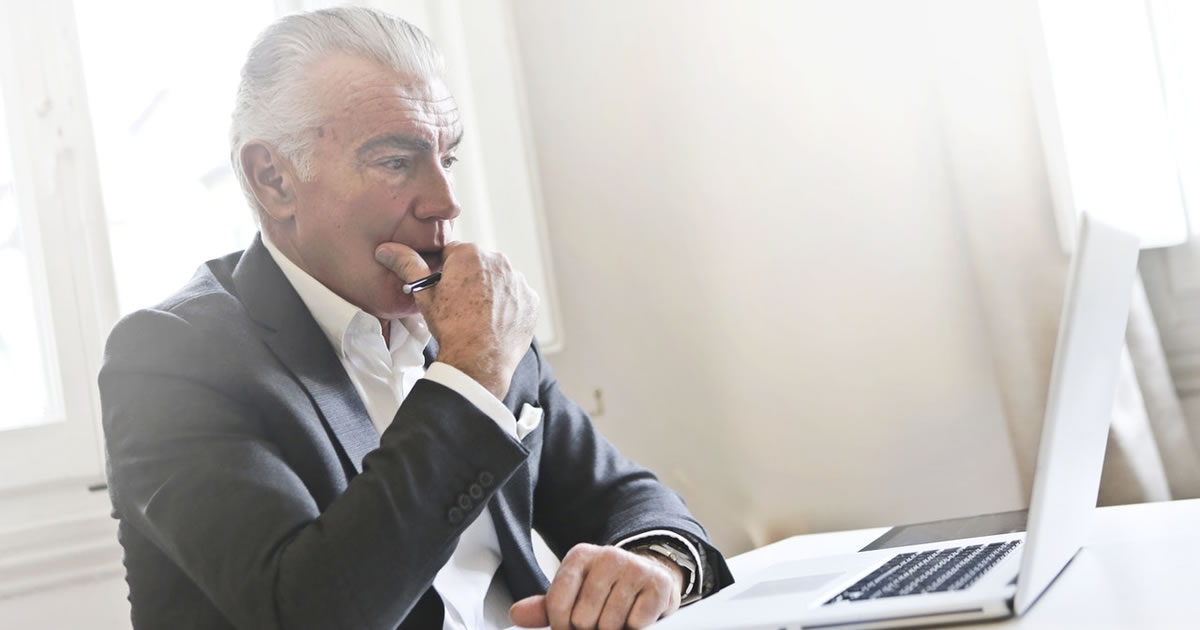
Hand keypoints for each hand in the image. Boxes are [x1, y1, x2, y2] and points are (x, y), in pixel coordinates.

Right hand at [375, 241, 538, 398]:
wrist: (478, 360)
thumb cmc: (450, 327)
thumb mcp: (424, 294)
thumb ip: (407, 265)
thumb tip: (386, 249)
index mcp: (471, 253)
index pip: (453, 254)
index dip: (445, 272)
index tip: (444, 290)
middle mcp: (499, 260)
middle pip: (478, 265)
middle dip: (470, 279)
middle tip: (460, 306)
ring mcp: (518, 280)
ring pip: (499, 280)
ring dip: (490, 291)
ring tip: (478, 316)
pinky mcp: (531, 300)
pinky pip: (516, 297)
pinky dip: (508, 306)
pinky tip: (495, 321)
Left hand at [509, 543, 683, 629]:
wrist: (650, 575)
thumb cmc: (606, 590)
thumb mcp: (574, 594)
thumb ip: (545, 607)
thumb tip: (517, 614)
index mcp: (579, 557)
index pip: (557, 606)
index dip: (562, 626)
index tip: (570, 626)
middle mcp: (607, 556)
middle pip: (583, 619)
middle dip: (591, 629)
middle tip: (600, 621)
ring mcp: (634, 568)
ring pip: (610, 625)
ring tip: (618, 619)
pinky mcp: (658, 584)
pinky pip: (636, 624)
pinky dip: (635, 628)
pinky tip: (635, 616)